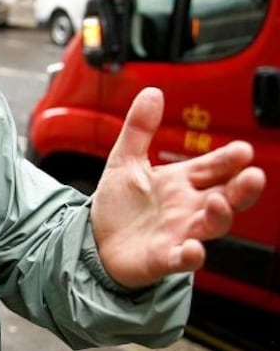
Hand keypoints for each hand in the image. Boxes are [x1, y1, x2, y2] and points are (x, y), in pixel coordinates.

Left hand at [91, 87, 264, 288]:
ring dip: (220, 216)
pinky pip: (182, 259)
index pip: (212, 167)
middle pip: (226, 197)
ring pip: (210, 227)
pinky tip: (193, 249)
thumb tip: (153, 91)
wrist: (96, 242)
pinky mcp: (163, 257)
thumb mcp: (124, 160)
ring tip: (219, 202)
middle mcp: (187, 208)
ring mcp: (179, 233)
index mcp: (181, 182)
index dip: (228, 160)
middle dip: (242, 188)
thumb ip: (139, 128)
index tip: (243, 149)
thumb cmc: (119, 205)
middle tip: (254, 175)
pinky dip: (190, 255)